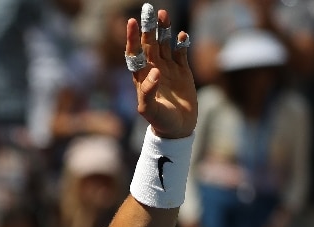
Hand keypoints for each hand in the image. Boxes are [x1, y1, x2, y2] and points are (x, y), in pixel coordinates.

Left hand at [125, 6, 196, 139]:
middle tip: (148, 9)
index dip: (132, 38)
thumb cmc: (160, 121)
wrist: (177, 129)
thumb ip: (149, 91)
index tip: (130, 22)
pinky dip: (181, 43)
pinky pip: (180, 52)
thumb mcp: (150, 109)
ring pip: (164, 44)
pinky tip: (182, 35)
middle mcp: (153, 69)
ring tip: (164, 14)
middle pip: (149, 44)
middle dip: (148, 27)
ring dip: (164, 30)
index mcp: (141, 77)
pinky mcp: (182, 71)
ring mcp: (168, 69)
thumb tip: (155, 71)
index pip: (134, 53)